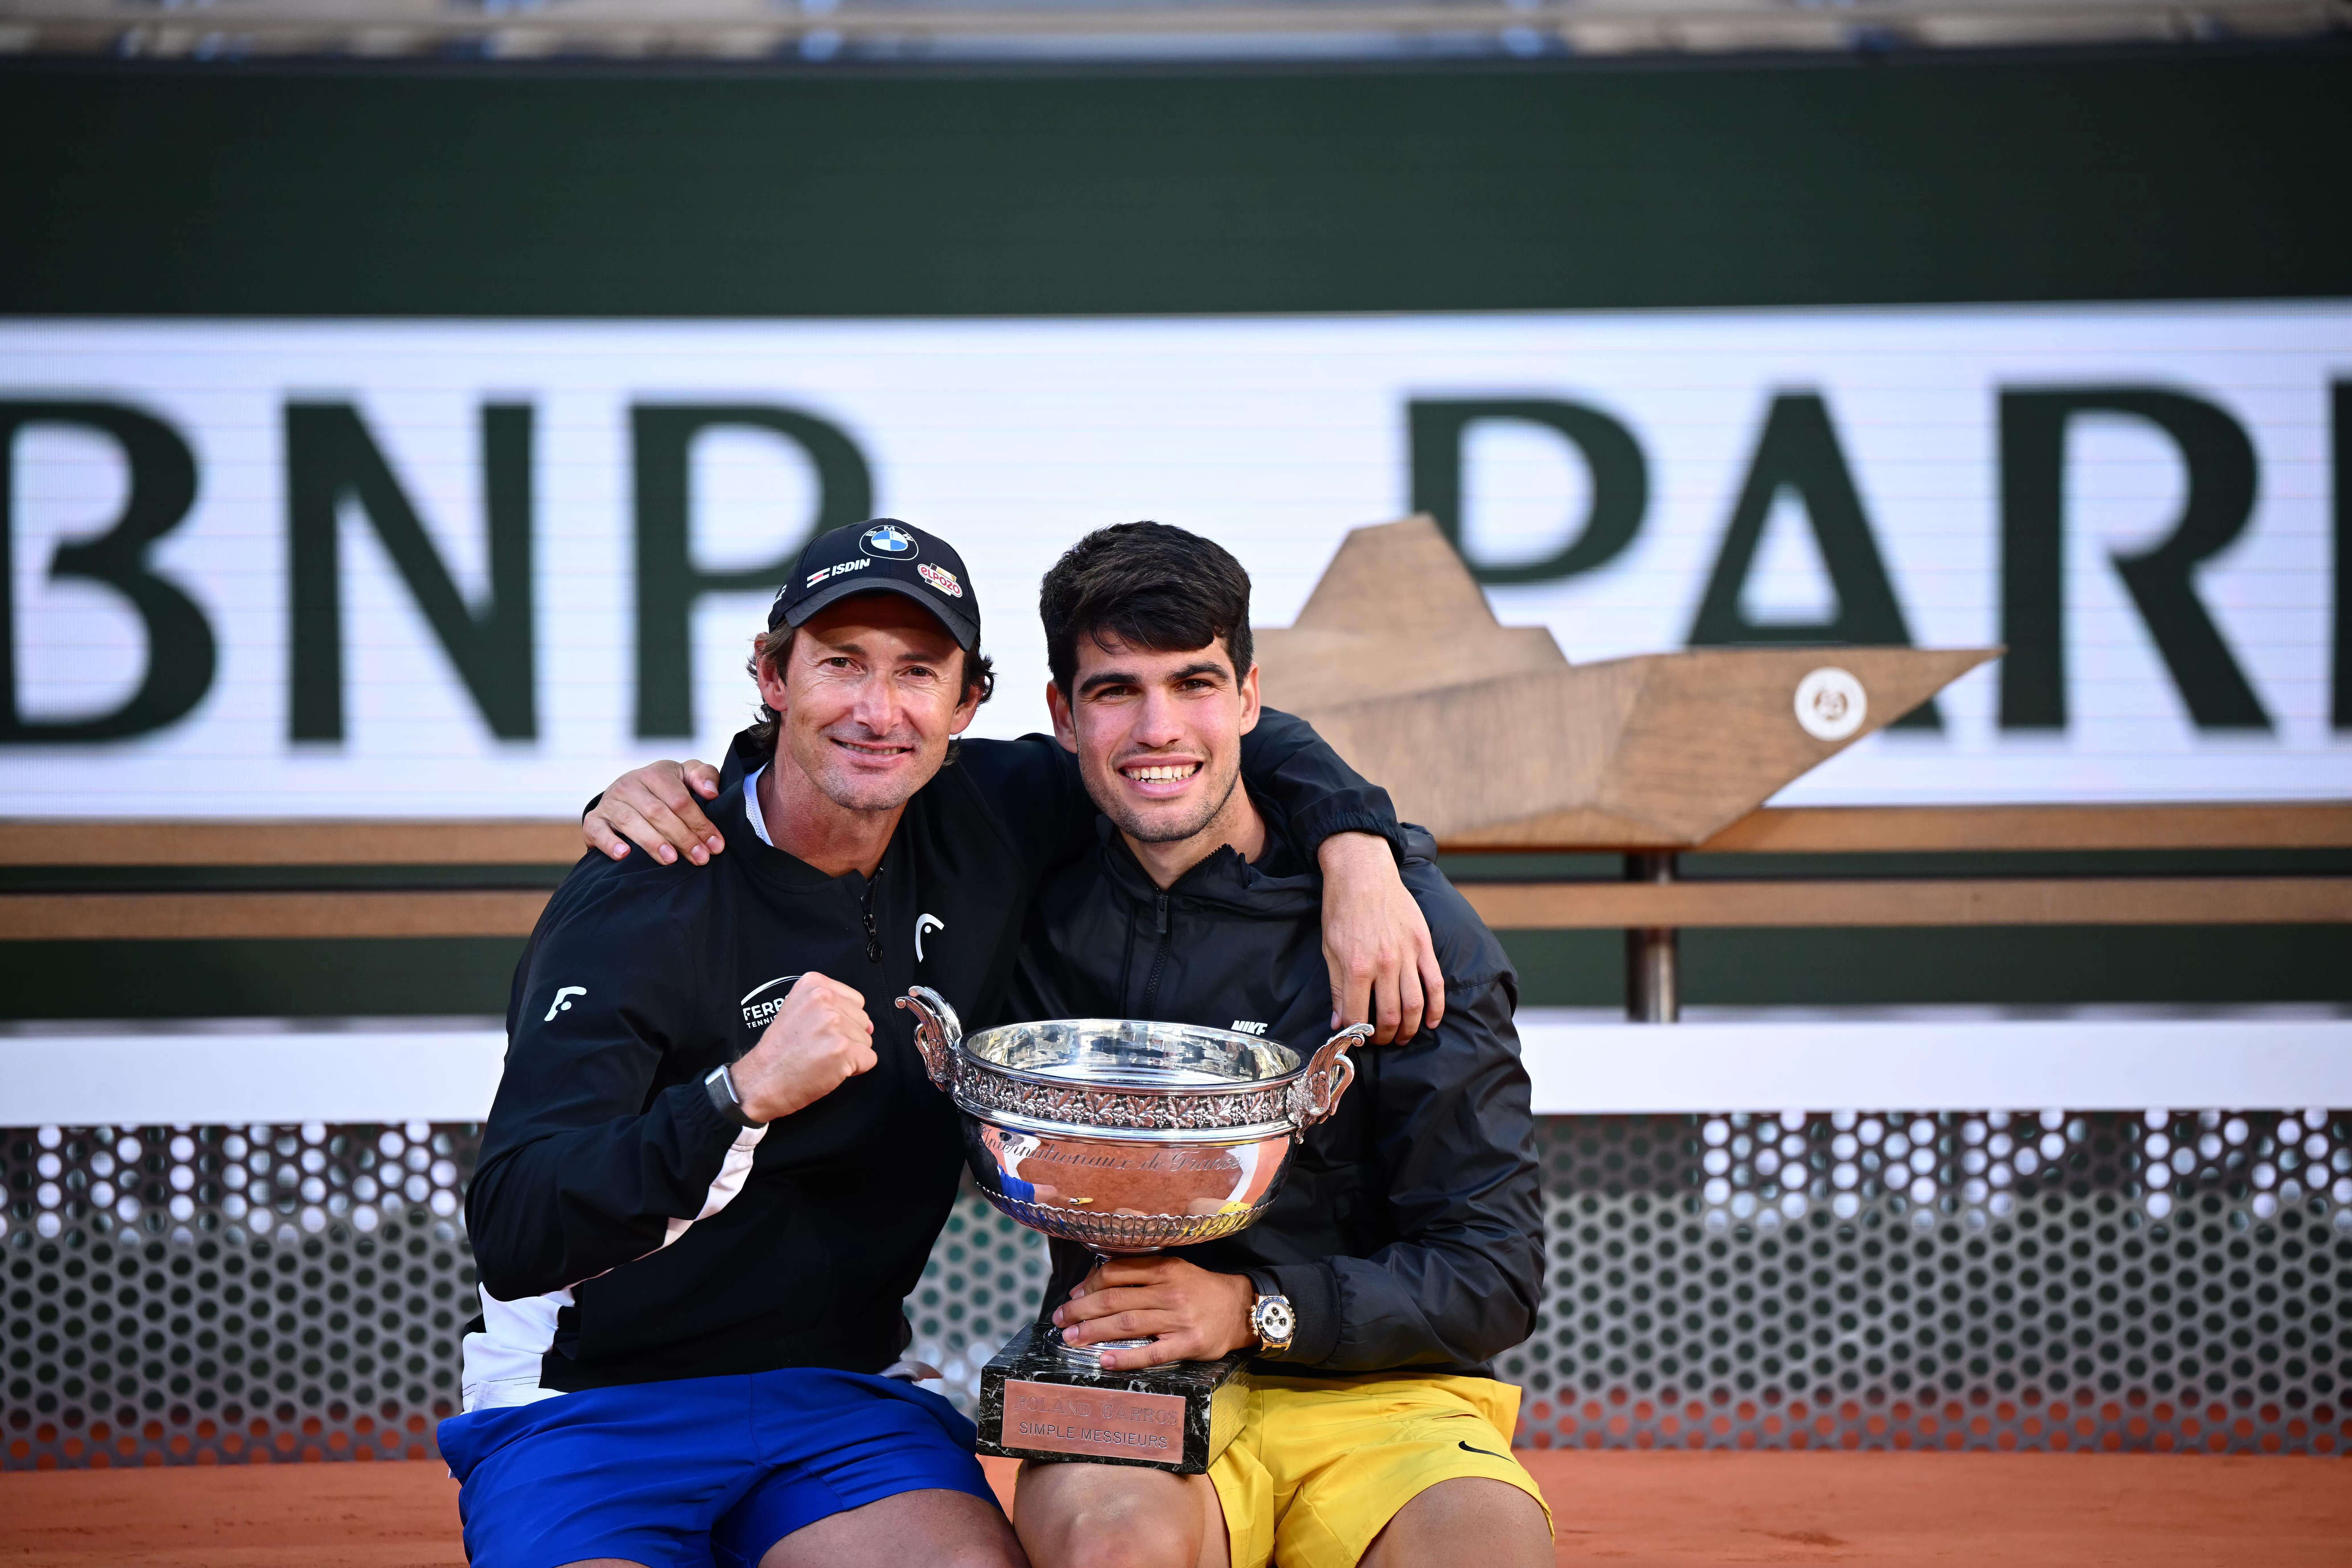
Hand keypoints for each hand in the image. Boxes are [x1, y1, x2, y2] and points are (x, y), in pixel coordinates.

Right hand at [583, 759, 726, 865]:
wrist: (627, 793)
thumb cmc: (665, 788)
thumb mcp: (686, 776)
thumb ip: (703, 776)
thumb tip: (712, 792)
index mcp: (655, 773)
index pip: (680, 800)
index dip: (700, 823)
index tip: (715, 845)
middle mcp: (629, 785)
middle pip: (658, 812)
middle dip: (682, 838)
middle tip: (700, 858)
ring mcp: (610, 802)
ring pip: (631, 822)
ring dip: (652, 842)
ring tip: (671, 859)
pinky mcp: (594, 820)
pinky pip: (598, 831)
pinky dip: (610, 843)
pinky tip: (624, 854)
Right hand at [727, 973, 875, 1121]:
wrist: (762, 1080)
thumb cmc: (780, 1051)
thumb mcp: (799, 1010)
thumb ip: (833, 1007)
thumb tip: (869, 1024)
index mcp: (813, 984)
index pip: (855, 1000)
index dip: (843, 1021)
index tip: (820, 1031)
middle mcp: (823, 999)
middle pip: (863, 1020)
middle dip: (847, 1037)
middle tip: (818, 1047)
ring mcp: (833, 1024)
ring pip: (867, 1040)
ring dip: (849, 1053)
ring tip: (821, 1057)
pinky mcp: (842, 1049)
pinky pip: (869, 1059)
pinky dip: (855, 1069)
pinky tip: (830, 1069)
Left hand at [1053, 1256, 1256, 1370]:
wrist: (1241, 1308)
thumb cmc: (1200, 1289)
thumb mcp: (1174, 1269)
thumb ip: (1140, 1272)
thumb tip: (1096, 1281)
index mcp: (1163, 1268)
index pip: (1116, 1273)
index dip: (1089, 1285)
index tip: (1072, 1296)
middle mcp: (1169, 1291)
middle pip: (1116, 1300)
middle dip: (1082, 1310)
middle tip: (1061, 1321)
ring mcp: (1179, 1319)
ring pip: (1128, 1324)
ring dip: (1095, 1332)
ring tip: (1071, 1339)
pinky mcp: (1188, 1344)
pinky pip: (1152, 1353)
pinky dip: (1126, 1358)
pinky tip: (1105, 1361)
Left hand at [1317, 831, 1443, 1044]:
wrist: (1363, 873)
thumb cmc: (1342, 910)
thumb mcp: (1329, 950)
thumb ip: (1337, 989)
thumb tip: (1338, 1023)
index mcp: (1357, 968)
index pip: (1359, 1017)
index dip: (1357, 1036)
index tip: (1356, 1041)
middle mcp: (1385, 965)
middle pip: (1391, 1017)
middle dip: (1385, 1037)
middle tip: (1380, 1041)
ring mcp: (1407, 955)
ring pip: (1415, 1005)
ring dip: (1410, 1028)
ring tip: (1403, 1037)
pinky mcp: (1423, 945)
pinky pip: (1435, 982)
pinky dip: (1436, 1007)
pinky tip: (1431, 1021)